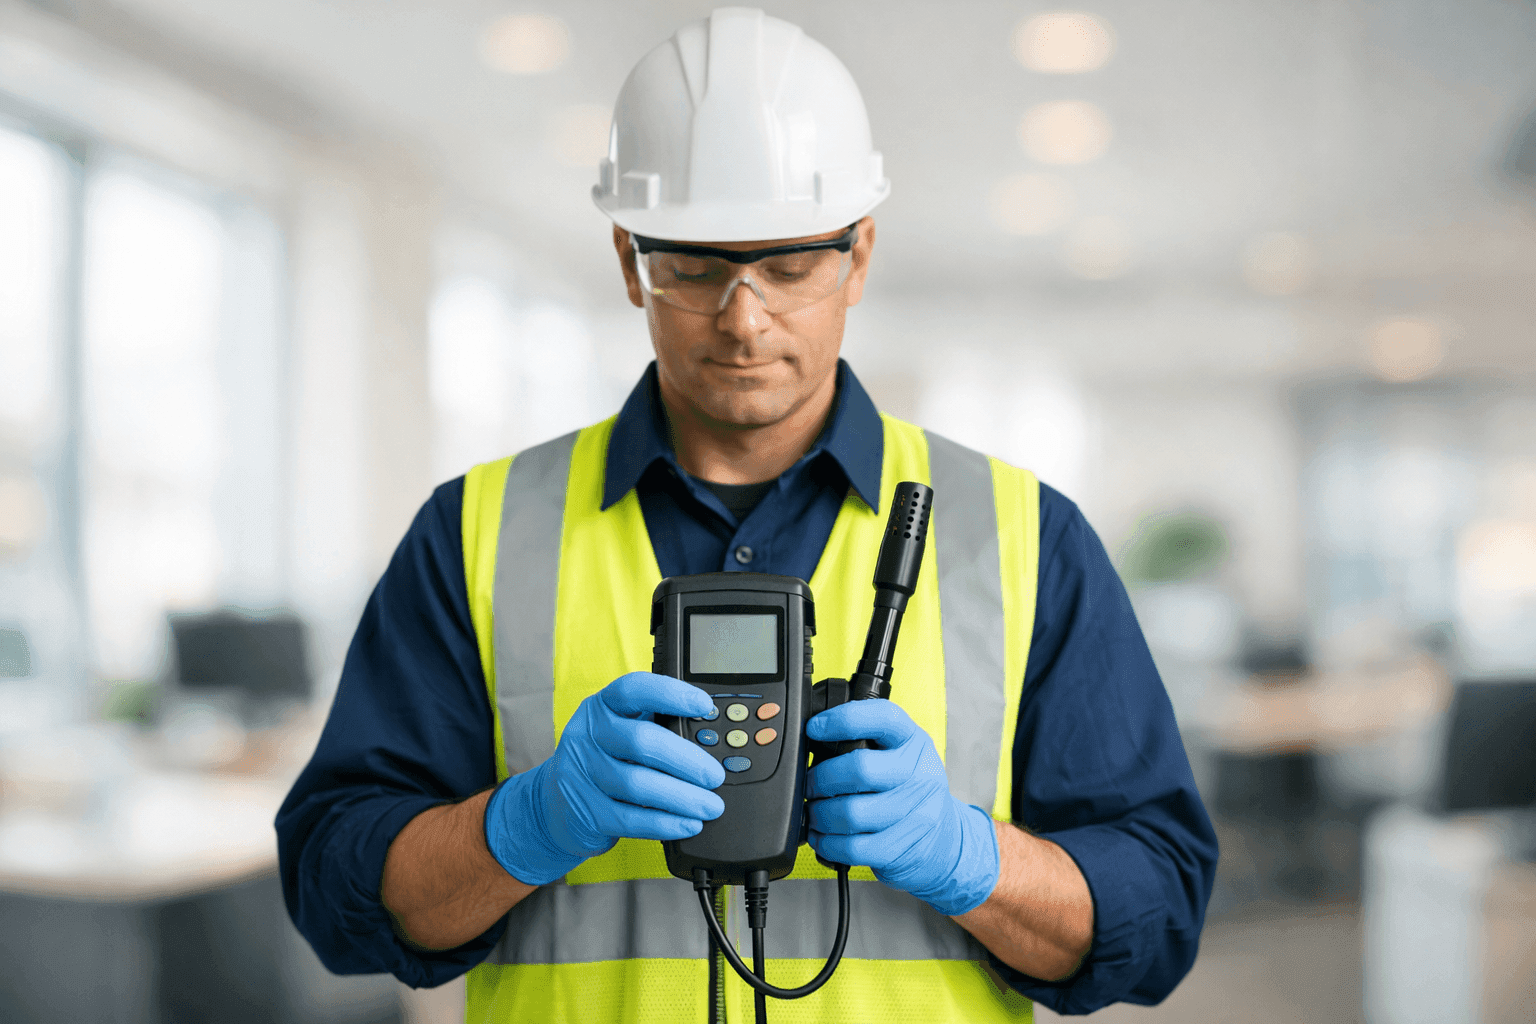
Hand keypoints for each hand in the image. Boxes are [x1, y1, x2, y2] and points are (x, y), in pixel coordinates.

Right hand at [485, 672, 725, 884]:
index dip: (671, 694)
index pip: (634, 690)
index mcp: (602, 706)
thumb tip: (710, 738)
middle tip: (715, 775)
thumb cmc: (604, 760)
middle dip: (686, 760)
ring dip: (682, 798)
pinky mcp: (586, 810)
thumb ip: (658, 727)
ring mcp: (582, 774)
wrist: (553, 804)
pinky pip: (630, 819)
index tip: (705, 706)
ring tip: (711, 805)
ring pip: (637, 784)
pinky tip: (689, 824)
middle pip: (641, 741)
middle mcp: (587, 735)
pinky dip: (665, 823)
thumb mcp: (623, 731)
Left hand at [805, 699, 999, 915]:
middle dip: (820, 779)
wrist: (946, 838)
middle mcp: (919, 773)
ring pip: (850, 813)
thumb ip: (865, 741)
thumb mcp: (898, 754)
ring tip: (815, 812)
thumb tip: (813, 740)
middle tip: (810, 785)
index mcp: (913, 741)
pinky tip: (822, 837)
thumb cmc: (908, 789)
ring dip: (819, 814)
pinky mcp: (902, 847)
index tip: (815, 728)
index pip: (882, 718)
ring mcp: (915, 812)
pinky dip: (827, 843)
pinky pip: (852, 847)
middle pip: (859, 769)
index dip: (842, 719)